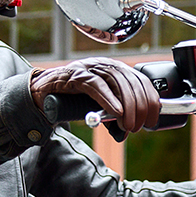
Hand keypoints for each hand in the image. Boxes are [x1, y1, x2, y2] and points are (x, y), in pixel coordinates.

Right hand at [31, 58, 158, 138]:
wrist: (42, 94)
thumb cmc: (71, 99)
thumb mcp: (98, 108)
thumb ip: (113, 117)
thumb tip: (125, 131)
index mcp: (116, 70)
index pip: (142, 81)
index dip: (151, 100)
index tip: (153, 119)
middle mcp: (105, 65)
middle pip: (132, 82)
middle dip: (140, 107)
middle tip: (138, 127)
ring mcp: (90, 67)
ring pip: (117, 82)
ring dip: (127, 106)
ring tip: (129, 124)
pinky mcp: (75, 74)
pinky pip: (95, 85)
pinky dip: (108, 99)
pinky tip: (117, 112)